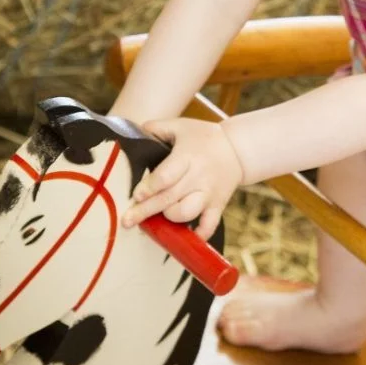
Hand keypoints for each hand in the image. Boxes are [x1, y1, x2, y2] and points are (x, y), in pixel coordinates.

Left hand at [121, 118, 242, 240]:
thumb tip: (134, 130)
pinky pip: (209, 225)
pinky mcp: (218, 205)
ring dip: (170, 218)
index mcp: (187, 157)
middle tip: (127, 221)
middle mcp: (197, 177)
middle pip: (169, 198)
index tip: (136, 196)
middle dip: (146, 211)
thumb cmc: (204, 137)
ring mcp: (208, 193)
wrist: (238, 148)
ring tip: (160, 218)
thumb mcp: (181, 126)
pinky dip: (199, 235)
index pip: (166, 176)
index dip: (149, 188)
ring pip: (187, 212)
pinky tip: (187, 238)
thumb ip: (157, 127)